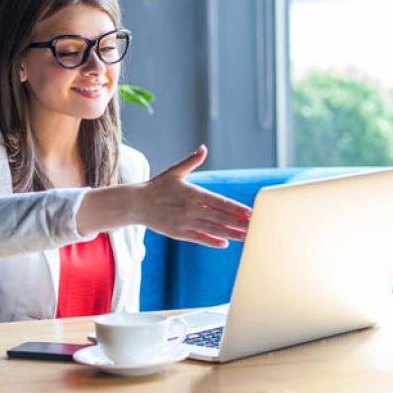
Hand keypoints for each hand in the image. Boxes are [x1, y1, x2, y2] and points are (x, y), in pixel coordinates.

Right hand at [135, 144, 251, 247]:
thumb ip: (191, 161)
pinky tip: (224, 243)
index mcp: (193, 193)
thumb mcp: (174, 172)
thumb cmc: (157, 186)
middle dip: (238, 223)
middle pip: (220, 217)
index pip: (220, 202)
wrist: (136, 203)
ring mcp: (184, 222)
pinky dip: (211, 241)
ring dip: (230, 234)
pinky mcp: (177, 233)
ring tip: (246, 237)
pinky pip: (198, 239)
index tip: (250, 212)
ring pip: (212, 230)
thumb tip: (203, 148)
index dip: (236, 208)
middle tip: (256, 227)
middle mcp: (190, 209)